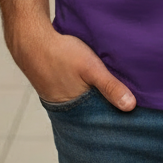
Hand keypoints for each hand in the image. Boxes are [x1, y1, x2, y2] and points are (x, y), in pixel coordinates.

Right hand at [10, 23, 135, 110]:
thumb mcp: (91, 68)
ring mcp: (59, 99)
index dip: (113, 117)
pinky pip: (73, 93)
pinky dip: (82, 89)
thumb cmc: (61, 54)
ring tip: (108, 90)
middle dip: (105, 108)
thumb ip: (110, 86)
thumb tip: (131, 106)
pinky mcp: (54, 88)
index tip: (130, 114)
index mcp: (76, 110)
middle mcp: (66, 110)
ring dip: (93, 96)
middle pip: (92, 112)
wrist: (32, 42)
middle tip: (122, 101)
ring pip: (83, 102)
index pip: (100, 121)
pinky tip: (88, 81)